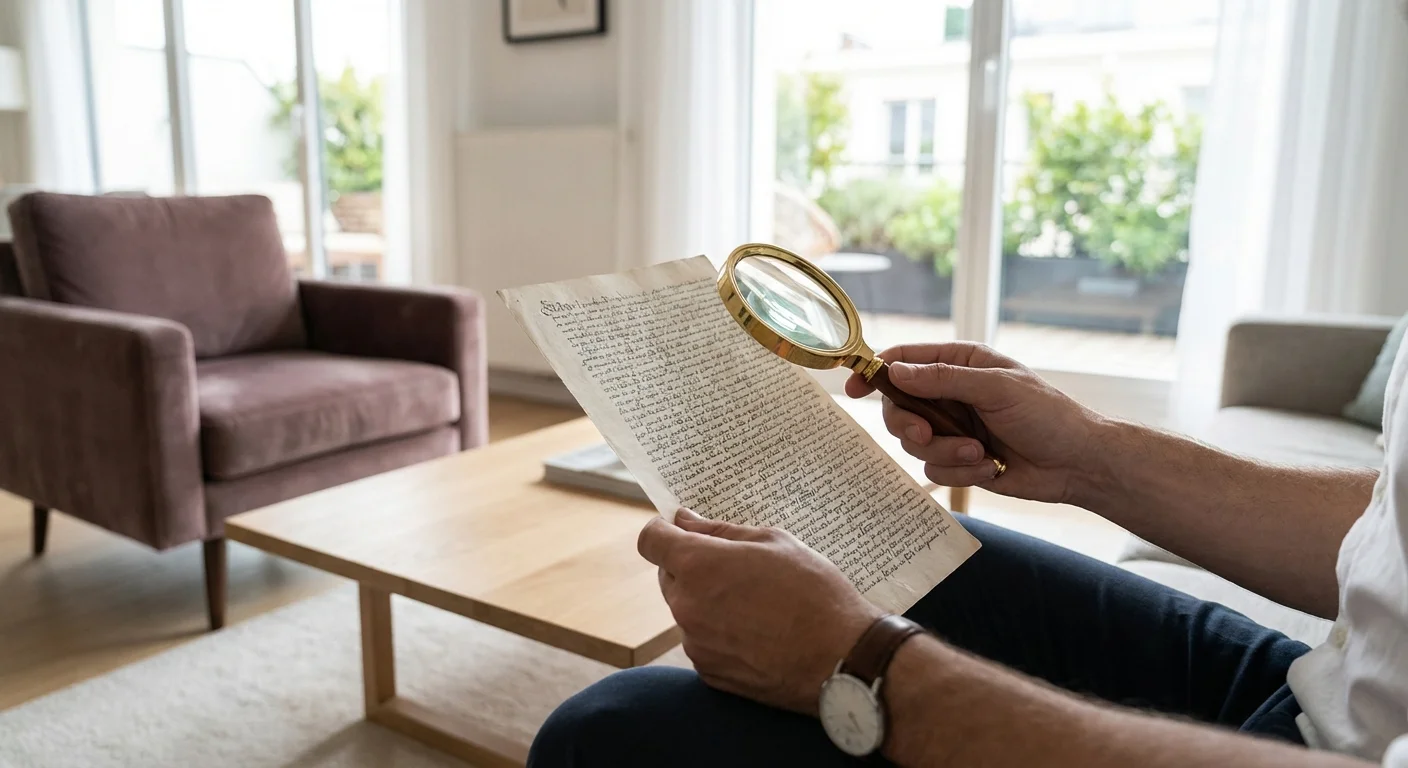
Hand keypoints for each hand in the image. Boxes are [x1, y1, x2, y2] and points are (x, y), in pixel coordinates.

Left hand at [637, 508, 881, 713]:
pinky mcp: (709, 673)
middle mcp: (686, 606)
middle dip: (691, 566)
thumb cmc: (814, 593)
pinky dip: (719, 633)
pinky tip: (758, 631)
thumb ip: (719, 531)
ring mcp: (695, 643)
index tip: (681, 530)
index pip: (651, 540)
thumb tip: (684, 521)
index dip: (663, 530)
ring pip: (687, 610)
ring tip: (756, 603)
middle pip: (668, 576)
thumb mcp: (773, 542)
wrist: (841, 659)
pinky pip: (702, 642)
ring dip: (707, 601)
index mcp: (698, 566)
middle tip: (736, 567)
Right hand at [845, 342, 1104, 504]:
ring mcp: (953, 428)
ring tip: (981, 454)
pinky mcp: (959, 460)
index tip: (854, 389)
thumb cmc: (1048, 415)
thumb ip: (943, 379)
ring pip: (914, 444)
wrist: (1077, 464)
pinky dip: (962, 471)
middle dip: (911, 425)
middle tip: (926, 434)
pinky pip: (935, 468)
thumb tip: (895, 372)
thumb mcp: (996, 388)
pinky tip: (992, 466)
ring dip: (946, 452)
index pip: (904, 361)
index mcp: (960, 363)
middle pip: (899, 407)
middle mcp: (951, 394)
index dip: (875, 372)